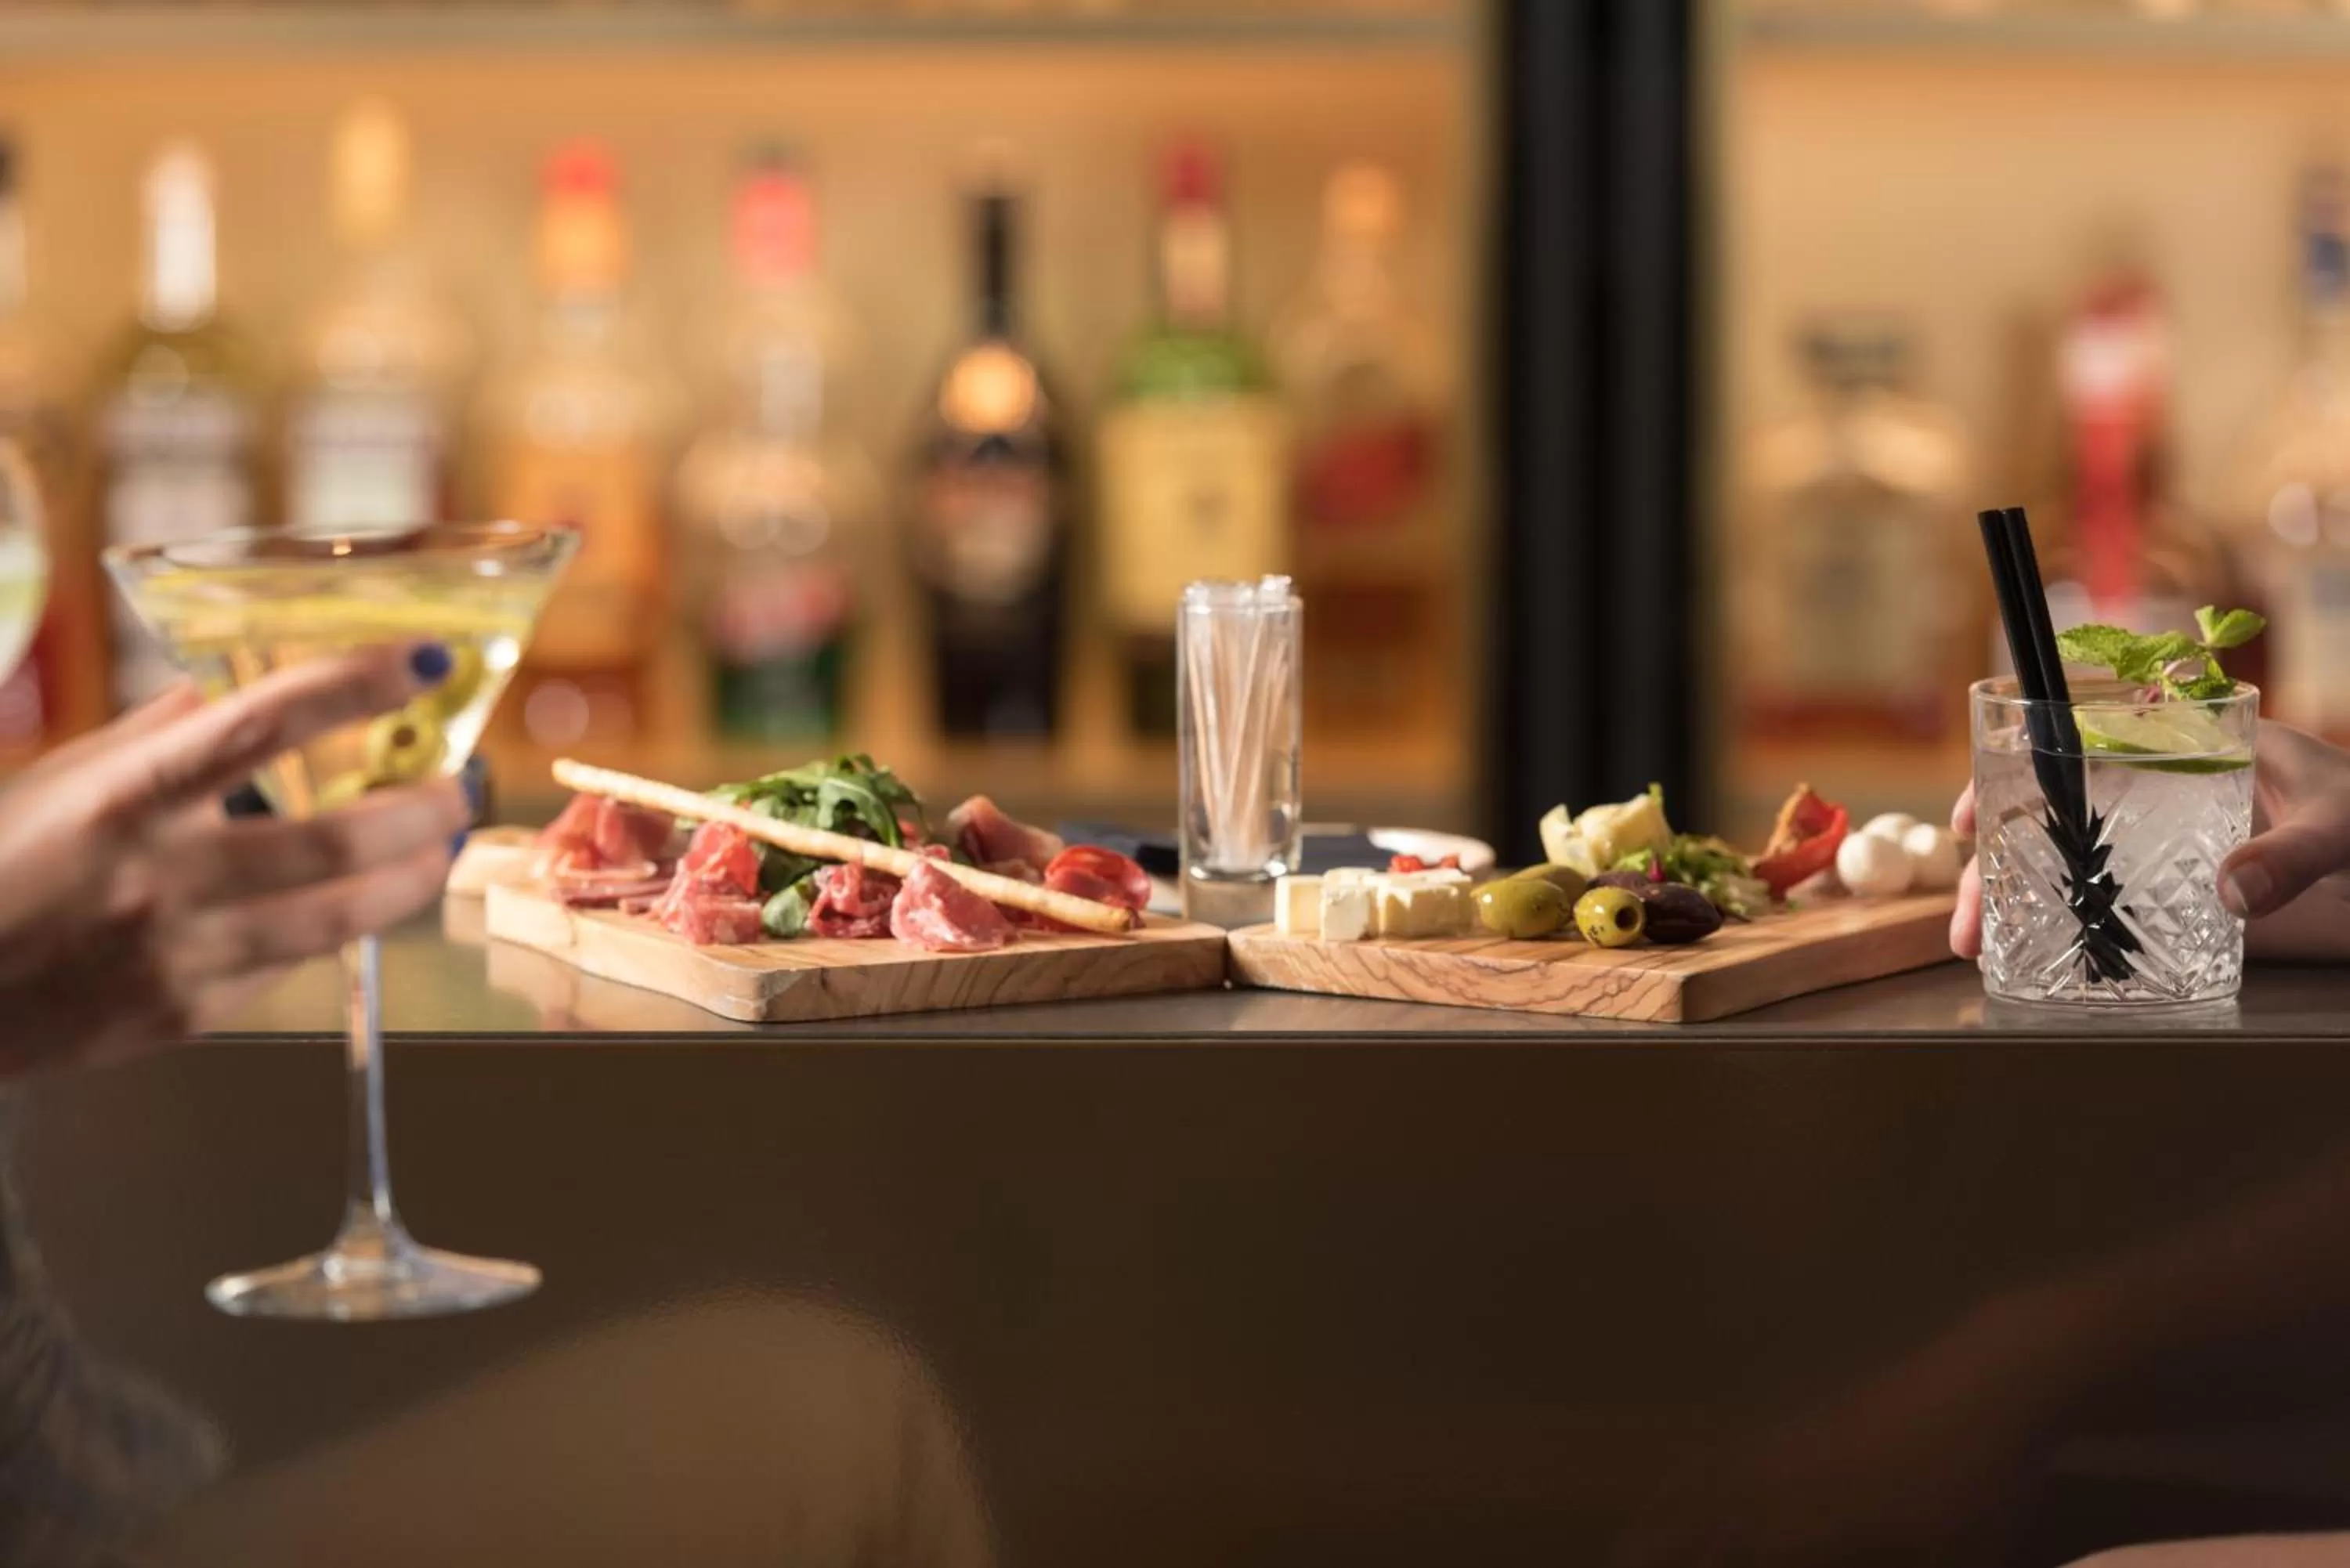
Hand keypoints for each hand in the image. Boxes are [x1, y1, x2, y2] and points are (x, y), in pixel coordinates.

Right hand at [0, 642, 465, 1079]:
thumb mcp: (60, 781)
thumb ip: (158, 736)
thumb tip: (239, 688)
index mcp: (125, 798)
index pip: (263, 724)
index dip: (354, 685)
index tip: (424, 658)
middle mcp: (161, 878)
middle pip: (338, 839)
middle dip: (425, 808)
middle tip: (462, 782)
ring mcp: (181, 955)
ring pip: (343, 918)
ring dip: (413, 877)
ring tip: (439, 847)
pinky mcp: (190, 1014)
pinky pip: (291, 966)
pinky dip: (332, 927)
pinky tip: (349, 903)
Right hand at [1608, 1297, 2079, 1567]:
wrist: (1993, 1377)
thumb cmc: (1981, 1483)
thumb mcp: (1955, 1560)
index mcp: (1811, 1520)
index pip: (1726, 1555)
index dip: (1688, 1566)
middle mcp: (1783, 1478)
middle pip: (1697, 1520)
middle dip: (1655, 1549)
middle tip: (1618, 1564)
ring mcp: (1792, 1440)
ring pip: (1706, 1483)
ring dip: (1662, 1517)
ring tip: (1630, 1543)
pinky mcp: (1808, 1415)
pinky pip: (1729, 1452)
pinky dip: (1694, 1477)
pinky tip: (1692, 1485)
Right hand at [1951, 720, 2349, 961]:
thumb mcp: (2343, 826)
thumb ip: (2292, 854)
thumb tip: (2229, 894)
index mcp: (2188, 746)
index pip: (2077, 744)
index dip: (2012, 776)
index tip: (1972, 816)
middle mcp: (2163, 794)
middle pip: (2052, 816)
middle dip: (1996, 862)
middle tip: (1967, 916)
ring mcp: (2168, 849)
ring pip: (2067, 864)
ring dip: (2015, 901)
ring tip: (1978, 945)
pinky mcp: (2184, 901)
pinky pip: (2108, 911)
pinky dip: (2062, 932)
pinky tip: (2031, 960)